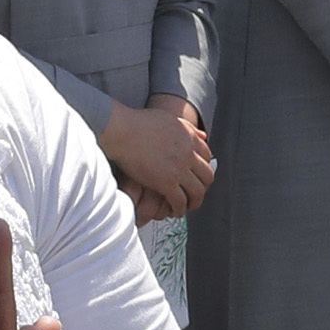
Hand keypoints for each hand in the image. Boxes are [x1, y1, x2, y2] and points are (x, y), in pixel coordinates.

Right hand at [96, 95, 214, 220]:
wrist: (122, 130)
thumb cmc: (137, 123)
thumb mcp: (168, 119)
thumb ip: (187, 128)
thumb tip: (203, 136)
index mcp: (189, 137)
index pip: (207, 156)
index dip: (203, 168)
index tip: (197, 175)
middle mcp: (188, 154)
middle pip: (207, 177)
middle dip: (203, 187)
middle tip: (195, 193)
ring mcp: (179, 169)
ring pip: (197, 192)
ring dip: (194, 202)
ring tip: (187, 206)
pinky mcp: (166, 182)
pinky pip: (180, 201)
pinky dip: (179, 209)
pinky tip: (174, 211)